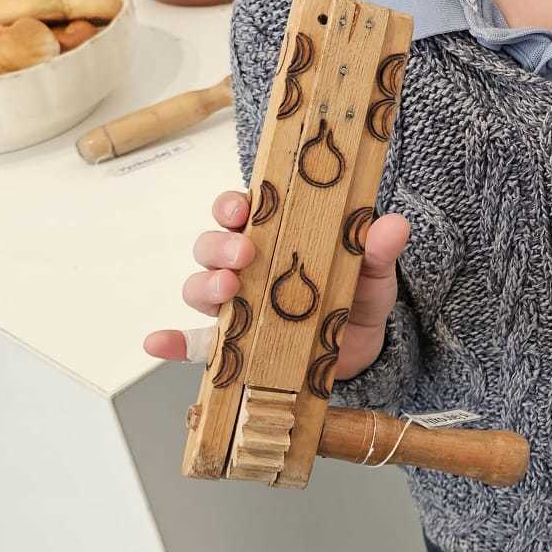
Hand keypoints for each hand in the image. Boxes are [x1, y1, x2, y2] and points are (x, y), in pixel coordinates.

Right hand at [142, 188, 410, 382]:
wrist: (364, 347)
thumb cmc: (358, 294)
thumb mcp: (374, 270)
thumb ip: (378, 248)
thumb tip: (393, 225)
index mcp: (275, 235)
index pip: (241, 210)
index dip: (232, 203)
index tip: (241, 205)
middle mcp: (247, 266)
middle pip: (212, 245)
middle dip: (220, 244)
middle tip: (244, 252)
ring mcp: (237, 305)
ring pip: (200, 286)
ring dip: (204, 284)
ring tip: (227, 290)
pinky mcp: (236, 344)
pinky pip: (195, 343)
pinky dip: (173, 342)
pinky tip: (158, 342)